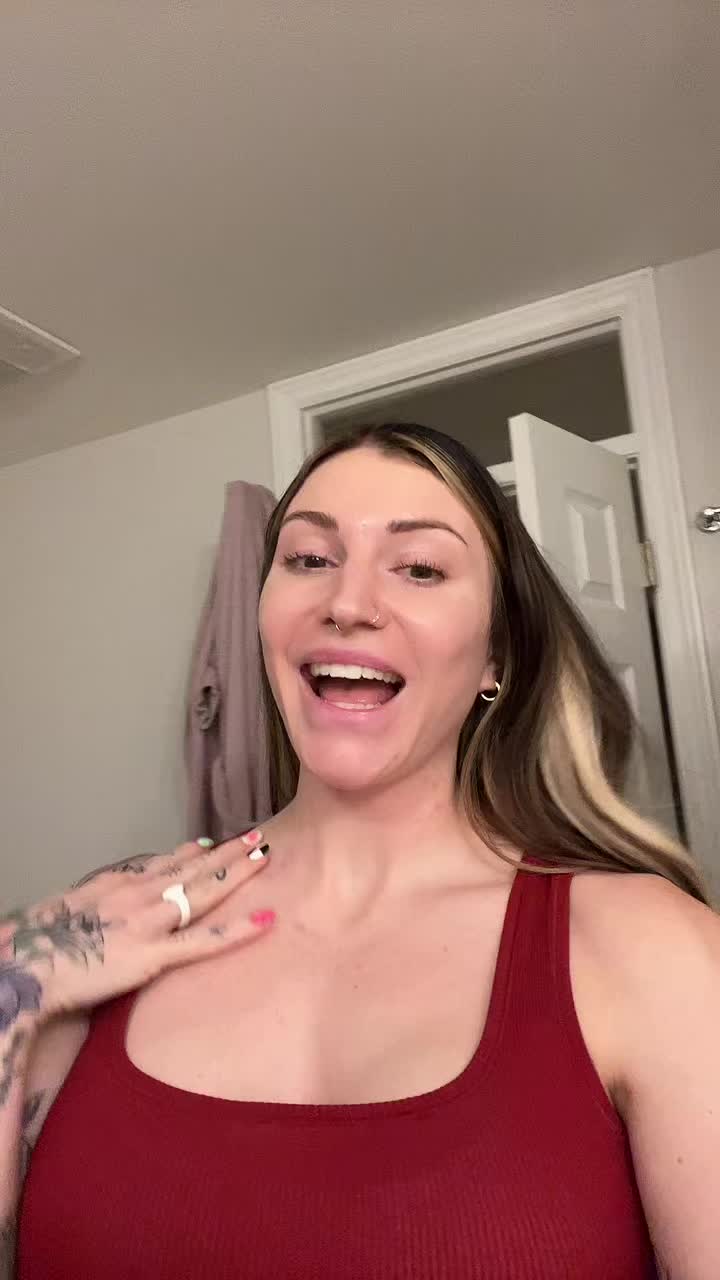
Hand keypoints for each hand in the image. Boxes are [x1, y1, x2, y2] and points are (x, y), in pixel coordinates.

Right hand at [0, 832, 273, 1027]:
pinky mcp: (153, 954)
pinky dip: (238, 930)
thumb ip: (96, 898)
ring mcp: (149, 921)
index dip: (191, 853)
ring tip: (264, 856)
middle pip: (192, 868)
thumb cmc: (40, 941)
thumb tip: (108, 897)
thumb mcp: (69, 906)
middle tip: (255, 837)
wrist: (27, 963)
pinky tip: (265, 920)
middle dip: (226, 852)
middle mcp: (138, 893)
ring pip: (203, 891)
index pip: (163, 862)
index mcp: (117, 883)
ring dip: (237, 872)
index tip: (213, 844)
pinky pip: (204, 941)